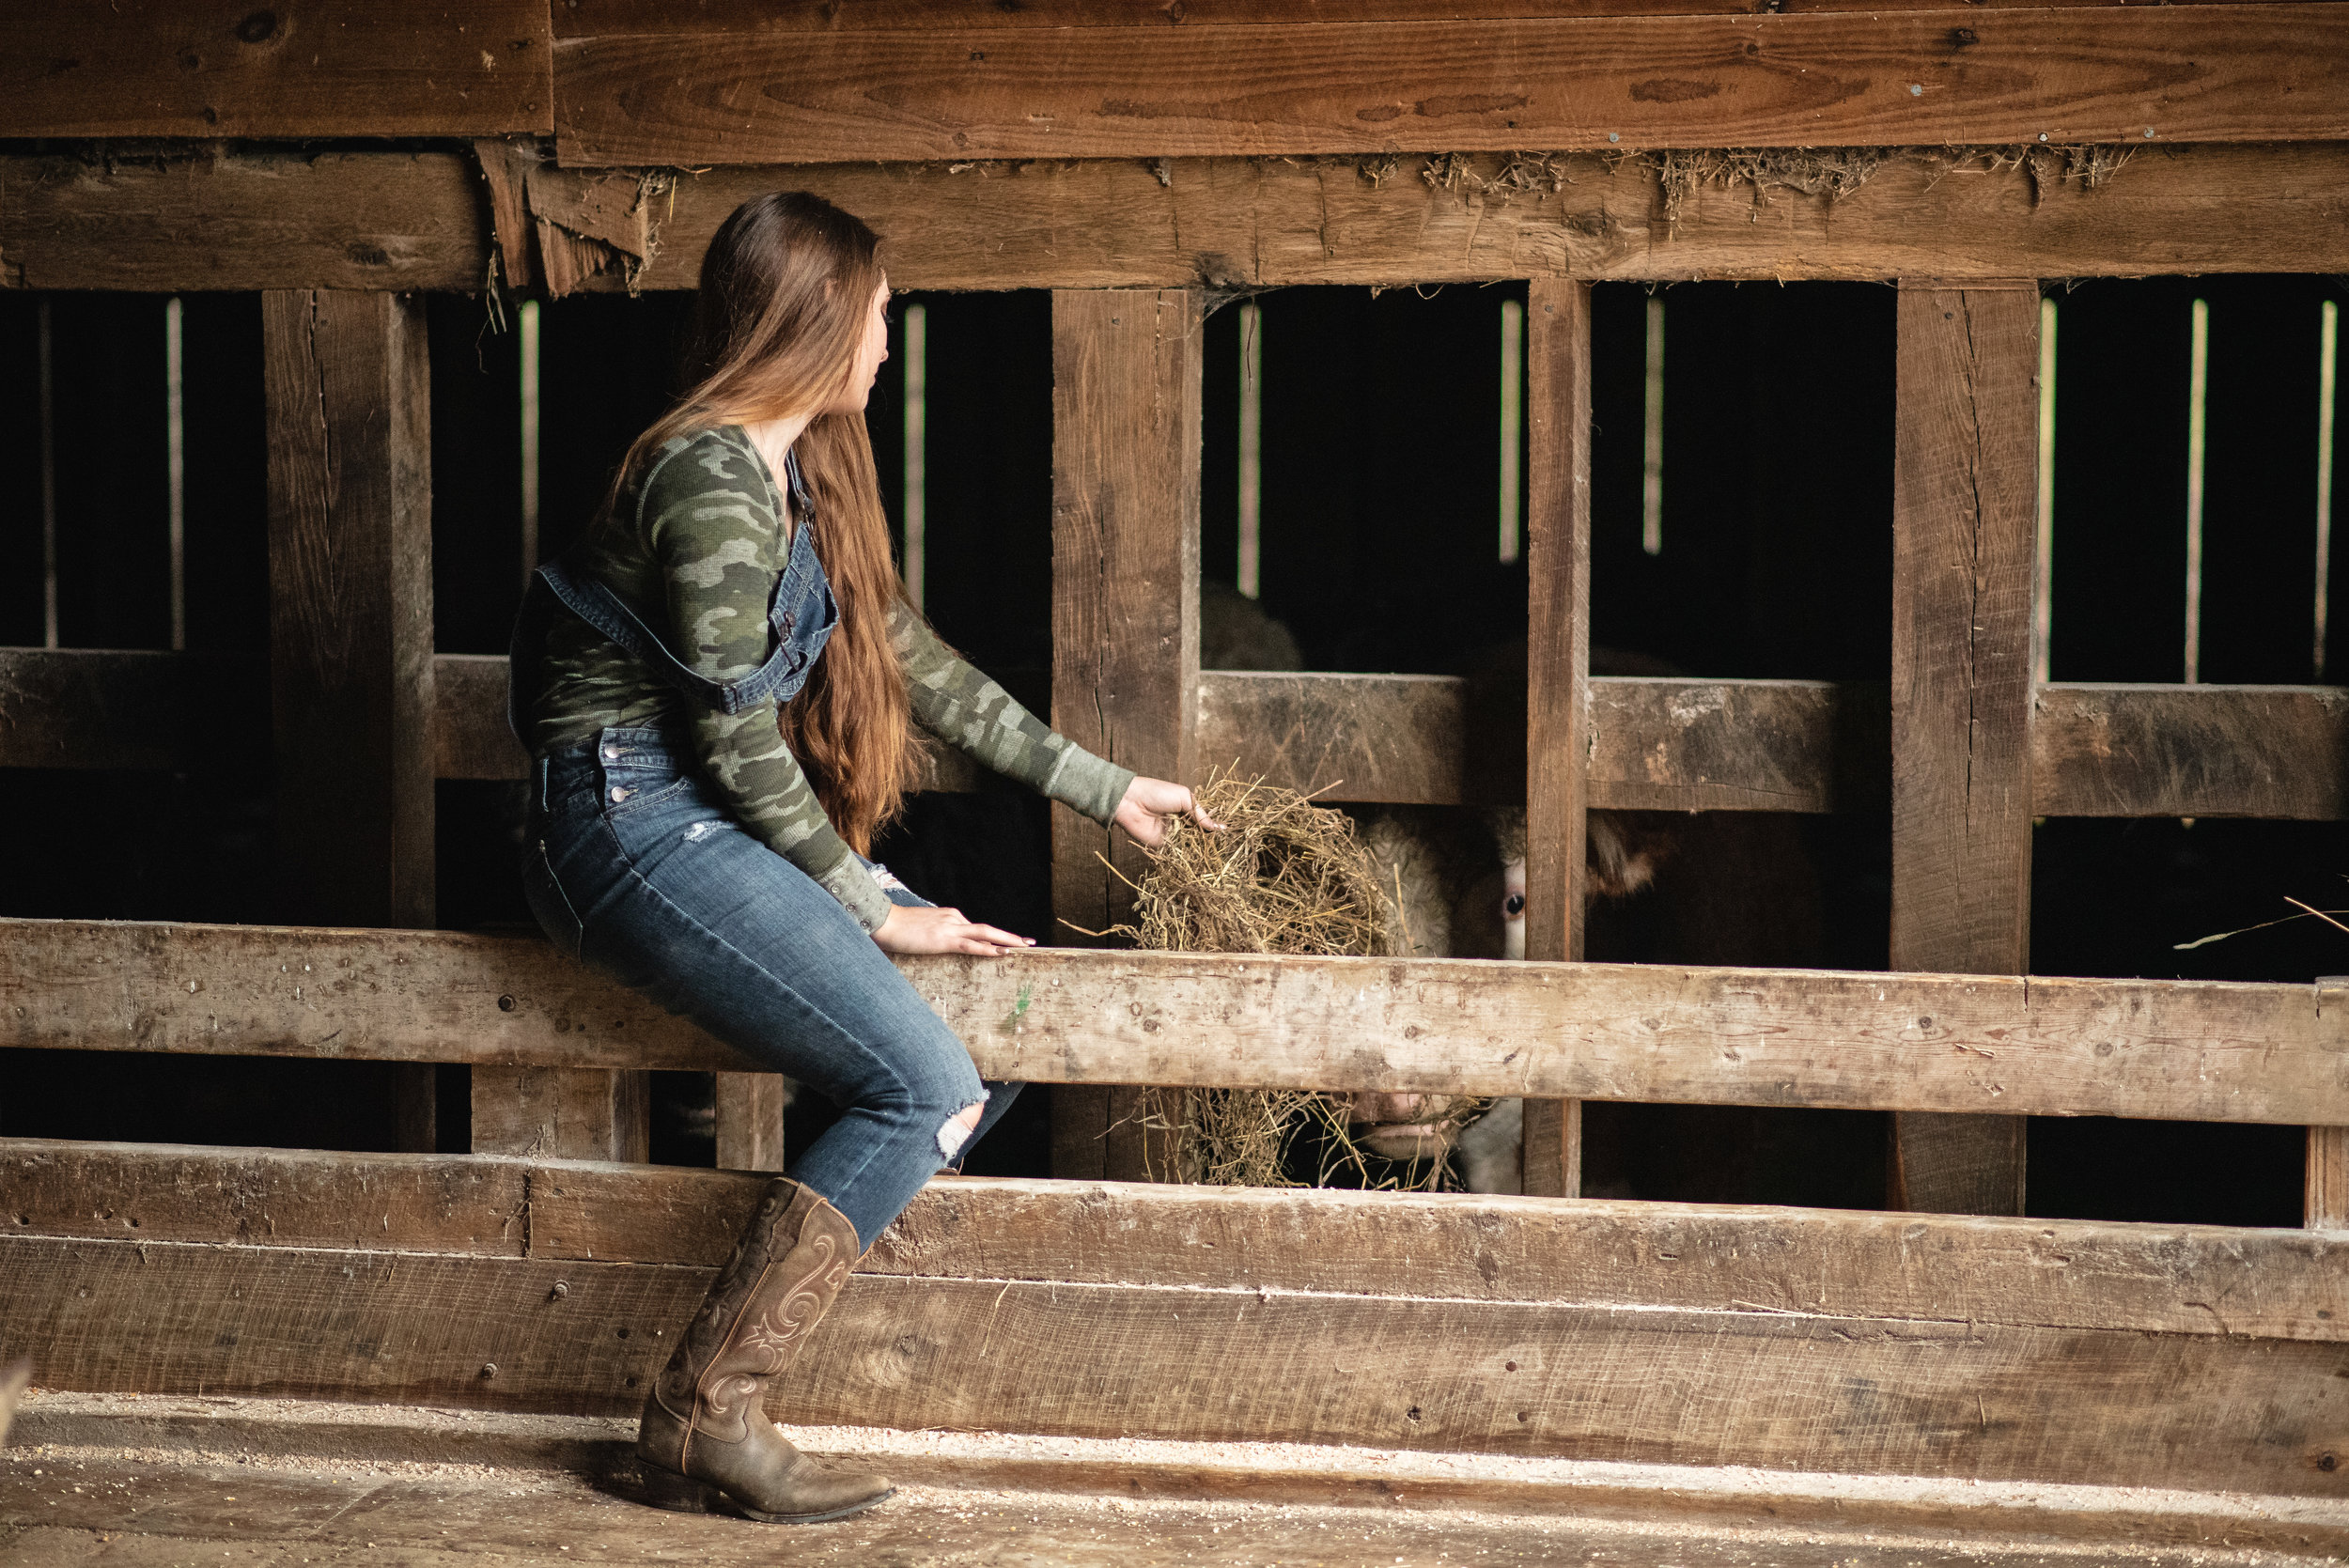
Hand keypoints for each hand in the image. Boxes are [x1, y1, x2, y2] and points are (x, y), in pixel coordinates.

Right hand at [873, 903, 1034, 956]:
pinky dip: (989, 949)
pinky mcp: (944, 939)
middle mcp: (954, 918)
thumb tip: (939, 942)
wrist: (884, 921)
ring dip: (1007, 941)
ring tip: (1024, 947)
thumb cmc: (897, 928)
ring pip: (986, 934)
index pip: (975, 928)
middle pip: (987, 928)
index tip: (1007, 942)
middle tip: (1029, 942)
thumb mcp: (921, 930)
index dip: (992, 937)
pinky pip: (972, 945)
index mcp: (949, 916)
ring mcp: (950, 928)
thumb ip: (934, 934)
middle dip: (1010, 936)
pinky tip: (1003, 953)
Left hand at [1113, 776, 1223, 847]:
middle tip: (1222, 845)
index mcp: (1186, 809)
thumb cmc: (1156, 792)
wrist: (1130, 801)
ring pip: (1190, 845)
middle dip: (1209, 839)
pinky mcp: (1163, 846)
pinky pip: (1178, 853)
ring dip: (1200, 849)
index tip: (1226, 831)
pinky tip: (1199, 857)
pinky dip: (1187, 855)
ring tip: (1213, 852)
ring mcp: (1173, 835)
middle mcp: (1181, 823)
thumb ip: (1199, 813)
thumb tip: (1216, 827)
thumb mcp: (1184, 797)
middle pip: (1199, 834)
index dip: (1213, 826)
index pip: (1204, 820)